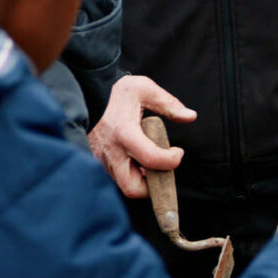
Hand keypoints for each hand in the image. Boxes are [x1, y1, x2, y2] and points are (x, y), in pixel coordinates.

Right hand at [89, 76, 192, 199]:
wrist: (87, 92)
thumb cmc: (116, 91)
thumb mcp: (145, 89)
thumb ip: (168, 104)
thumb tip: (190, 116)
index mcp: (124, 133)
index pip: (152, 160)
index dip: (171, 161)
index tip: (177, 152)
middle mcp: (111, 151)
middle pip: (133, 188)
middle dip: (152, 186)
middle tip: (161, 168)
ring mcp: (101, 158)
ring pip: (124, 184)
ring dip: (141, 179)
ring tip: (150, 161)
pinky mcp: (97, 160)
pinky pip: (116, 177)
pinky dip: (130, 173)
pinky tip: (136, 158)